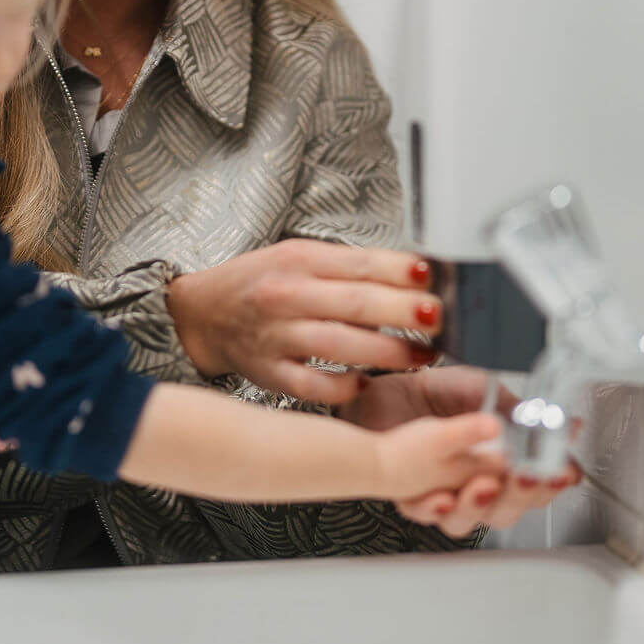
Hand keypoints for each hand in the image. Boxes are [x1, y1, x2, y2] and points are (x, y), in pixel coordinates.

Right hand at [166, 240, 441, 403]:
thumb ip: (351, 266)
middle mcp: (287, 296)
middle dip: (406, 312)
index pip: (360, 263)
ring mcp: (277, 337)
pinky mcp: (269, 373)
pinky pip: (313, 385)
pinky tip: (367, 382)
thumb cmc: (261, 283)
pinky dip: (344, 386)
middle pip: (357, 304)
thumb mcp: (300, 257)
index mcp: (299, 260)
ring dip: (390, 353)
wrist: (203, 313)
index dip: (402, 271)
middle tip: (441, 319)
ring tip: (424, 355)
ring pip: (341, 345)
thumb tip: (416, 273)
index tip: (434, 278)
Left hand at [344, 366, 581, 536]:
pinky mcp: (414, 497)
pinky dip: (434, 507)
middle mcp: (480, 484)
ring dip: (480, 505)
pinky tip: (442, 496)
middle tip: (527, 475)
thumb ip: (516, 411)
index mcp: (505, 461)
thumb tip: (550, 418)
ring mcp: (449, 494)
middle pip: (510, 508)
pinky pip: (425, 513)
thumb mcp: (484, 391)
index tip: (563, 471)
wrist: (391, 391)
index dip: (554, 481)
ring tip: (482, 485)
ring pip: (471, 520)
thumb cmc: (440, 393)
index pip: (539, 483)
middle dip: (522, 495)